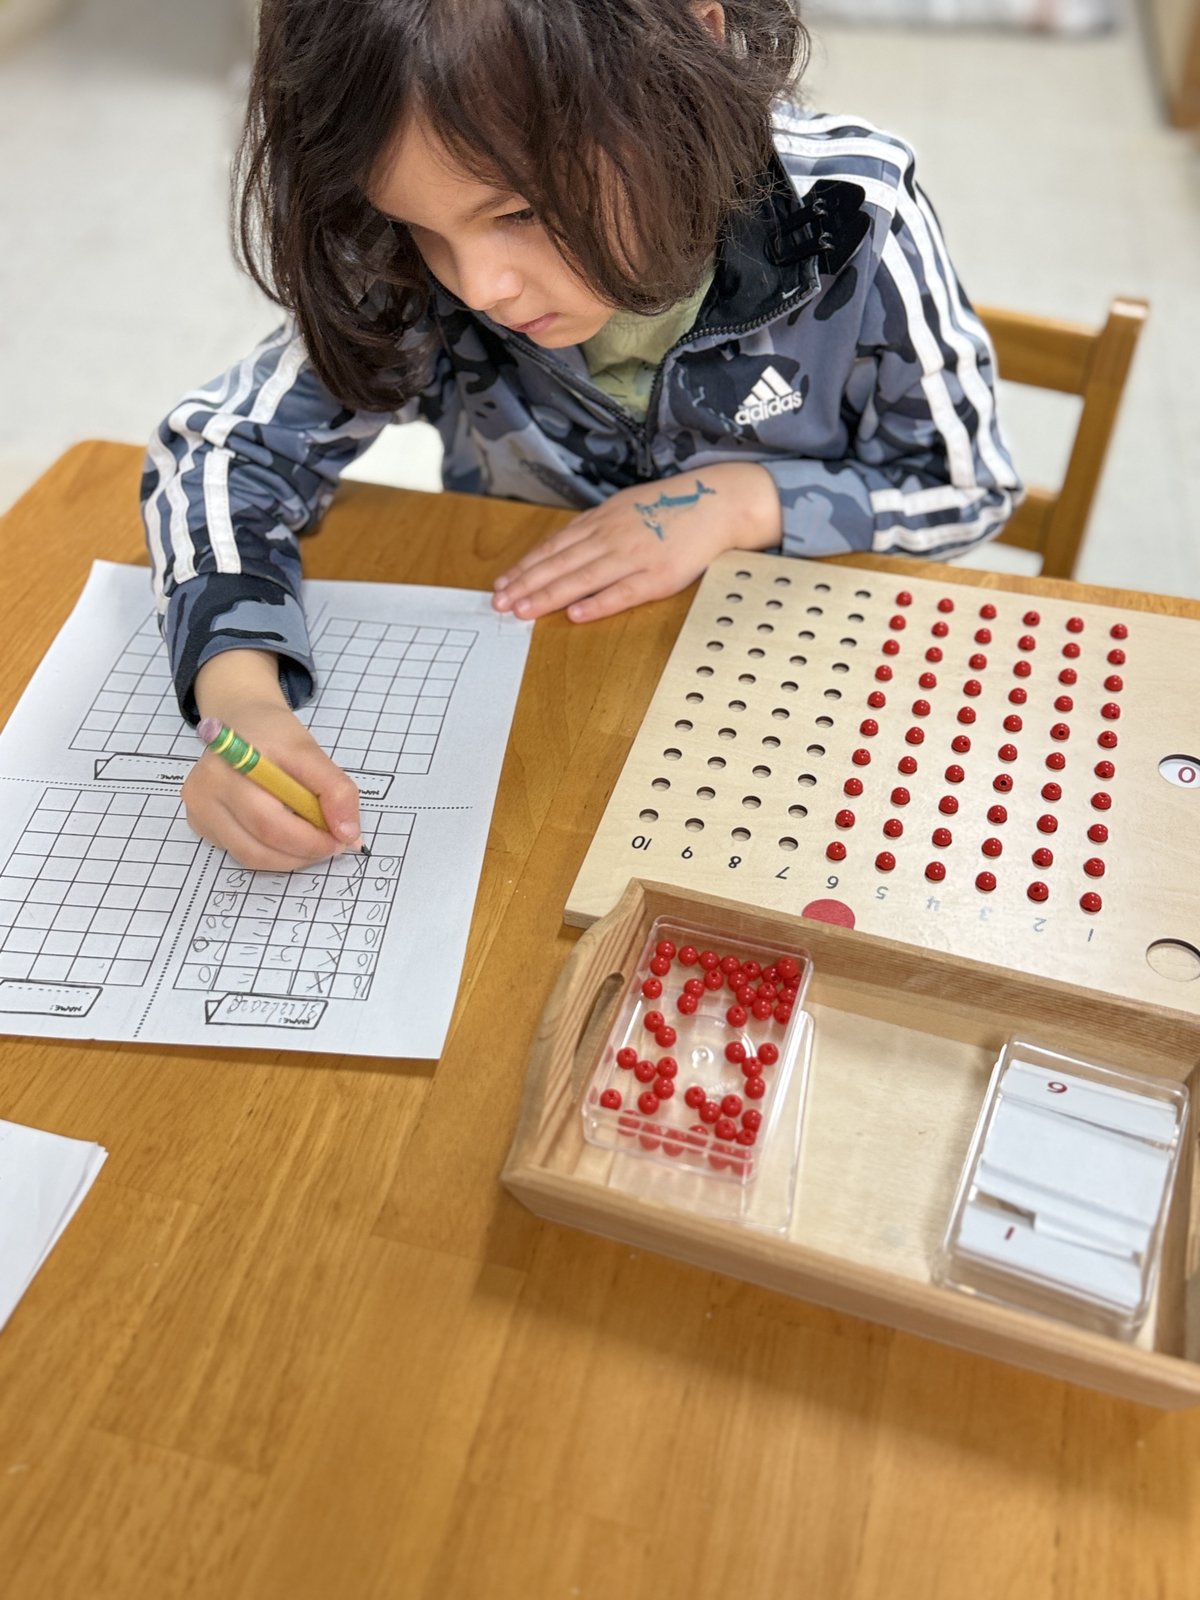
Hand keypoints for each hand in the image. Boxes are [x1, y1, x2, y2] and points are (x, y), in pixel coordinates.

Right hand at [184, 650, 363, 870]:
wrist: (241, 724)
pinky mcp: (201, 824)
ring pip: (249, 856)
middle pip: (257, 845)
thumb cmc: (274, 737)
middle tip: (331, 846)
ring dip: (289, 858)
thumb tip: (349, 834)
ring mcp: (199, 810)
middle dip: (303, 853)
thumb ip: (336, 790)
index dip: (308, 840)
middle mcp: (205, 791)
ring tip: (313, 842)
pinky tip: (287, 835)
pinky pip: (241, 852)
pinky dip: (272, 853)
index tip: (339, 841)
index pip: (269, 820)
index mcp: (231, 766)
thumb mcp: (311, 752)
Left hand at [491, 463, 781, 621]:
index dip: (526, 567)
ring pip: (582, 578)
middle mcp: (612, 536)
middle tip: (500, 604)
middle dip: (526, 584)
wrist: (718, 503)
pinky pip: (622, 592)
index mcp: (603, 520)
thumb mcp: (627, 507)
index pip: (554, 547)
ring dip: (549, 596)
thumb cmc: (673, 507)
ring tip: (523, 611)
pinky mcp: (658, 576)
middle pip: (560, 564)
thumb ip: (597, 526)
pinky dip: (597, 604)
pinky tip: (575, 614)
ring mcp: (635, 556)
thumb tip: (566, 545)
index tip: (502, 584)